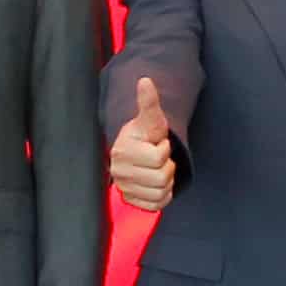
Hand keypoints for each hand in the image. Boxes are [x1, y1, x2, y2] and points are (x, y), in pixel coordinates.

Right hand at [107, 74, 176, 210]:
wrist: (137, 151)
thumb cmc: (145, 135)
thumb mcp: (151, 119)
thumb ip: (149, 102)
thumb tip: (145, 80)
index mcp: (122, 151)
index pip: (158, 158)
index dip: (164, 150)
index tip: (156, 144)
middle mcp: (118, 172)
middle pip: (161, 178)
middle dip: (167, 166)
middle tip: (158, 158)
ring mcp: (124, 188)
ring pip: (161, 192)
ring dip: (166, 181)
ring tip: (157, 169)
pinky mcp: (131, 201)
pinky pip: (157, 205)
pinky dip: (162, 196)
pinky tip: (155, 183)